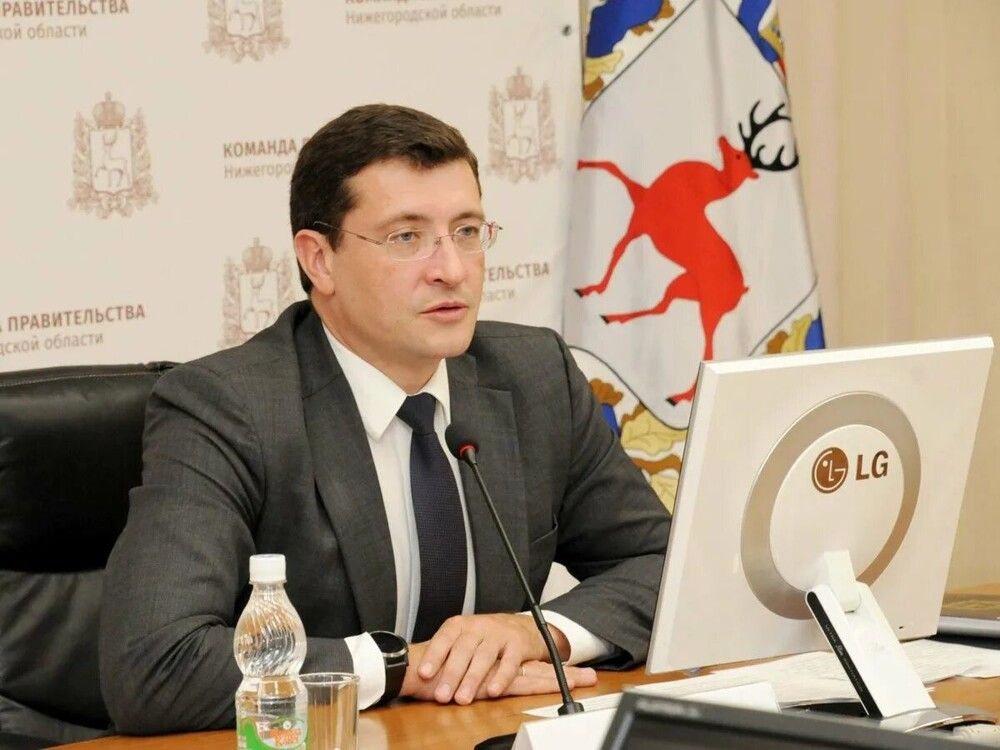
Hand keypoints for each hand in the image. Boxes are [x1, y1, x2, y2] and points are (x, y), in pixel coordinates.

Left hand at [400, 613, 571, 704]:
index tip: (423, 674)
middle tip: (441, 696)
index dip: (434, 655)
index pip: (444, 638)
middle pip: (463, 649)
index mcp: (460, 625)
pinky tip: (492, 692)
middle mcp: (478, 626)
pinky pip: (509, 662)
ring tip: (462, 699)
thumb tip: (415, 675)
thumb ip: (445, 653)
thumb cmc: (484, 638)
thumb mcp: (463, 639)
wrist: (522, 627)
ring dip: (472, 679)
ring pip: (484, 656)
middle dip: (451, 673)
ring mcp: (499, 634)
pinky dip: (501, 677)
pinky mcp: (518, 644)